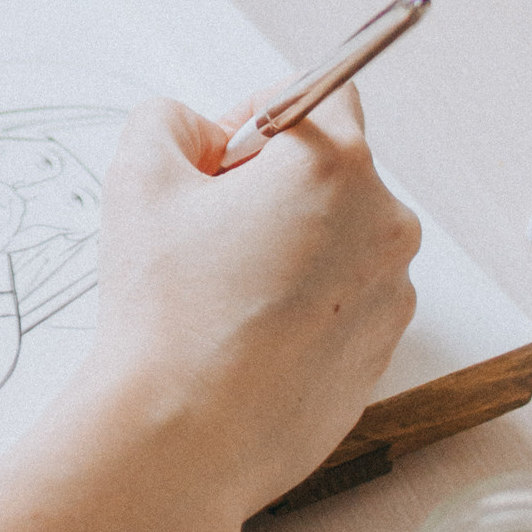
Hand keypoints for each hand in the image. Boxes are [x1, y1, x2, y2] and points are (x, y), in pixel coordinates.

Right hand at [58, 89, 421, 531]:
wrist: (183, 440)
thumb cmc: (166, 312)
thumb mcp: (139, 178)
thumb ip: (169, 120)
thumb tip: (198, 132)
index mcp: (336, 166)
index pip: (322, 91)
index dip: (259, 115)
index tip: (219, 159)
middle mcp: (383, 225)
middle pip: (331, 169)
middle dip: (270, 185)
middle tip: (205, 231)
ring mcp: (391, 295)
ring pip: (337, 238)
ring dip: (287, 246)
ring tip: (220, 294)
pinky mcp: (381, 353)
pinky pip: (343, 300)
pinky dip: (302, 304)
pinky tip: (244, 337)